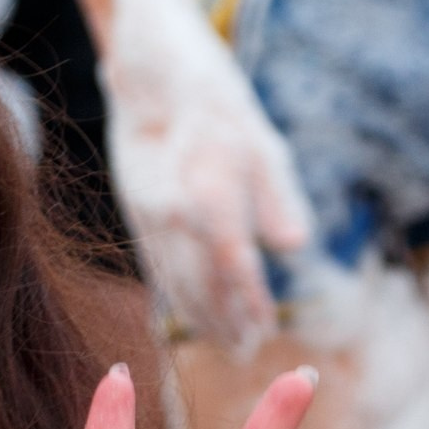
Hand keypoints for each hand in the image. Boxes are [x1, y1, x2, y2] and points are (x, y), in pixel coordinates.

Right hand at [102, 22, 313, 355]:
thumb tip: (293, 247)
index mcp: (207, 194)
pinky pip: (155, 266)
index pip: (233, 267)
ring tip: (222, 343)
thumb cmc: (217, 100)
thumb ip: (277, 196)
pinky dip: (174, 294)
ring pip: (172, 281)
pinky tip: (189, 310)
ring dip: (198, 317)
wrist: (149, 74)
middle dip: (222, 323)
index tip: (269, 332)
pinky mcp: (135, 214)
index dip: (251, 304)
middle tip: (246, 354)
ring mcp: (146, 216)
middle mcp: (170, 213)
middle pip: (198, 285)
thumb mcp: (263, 139)